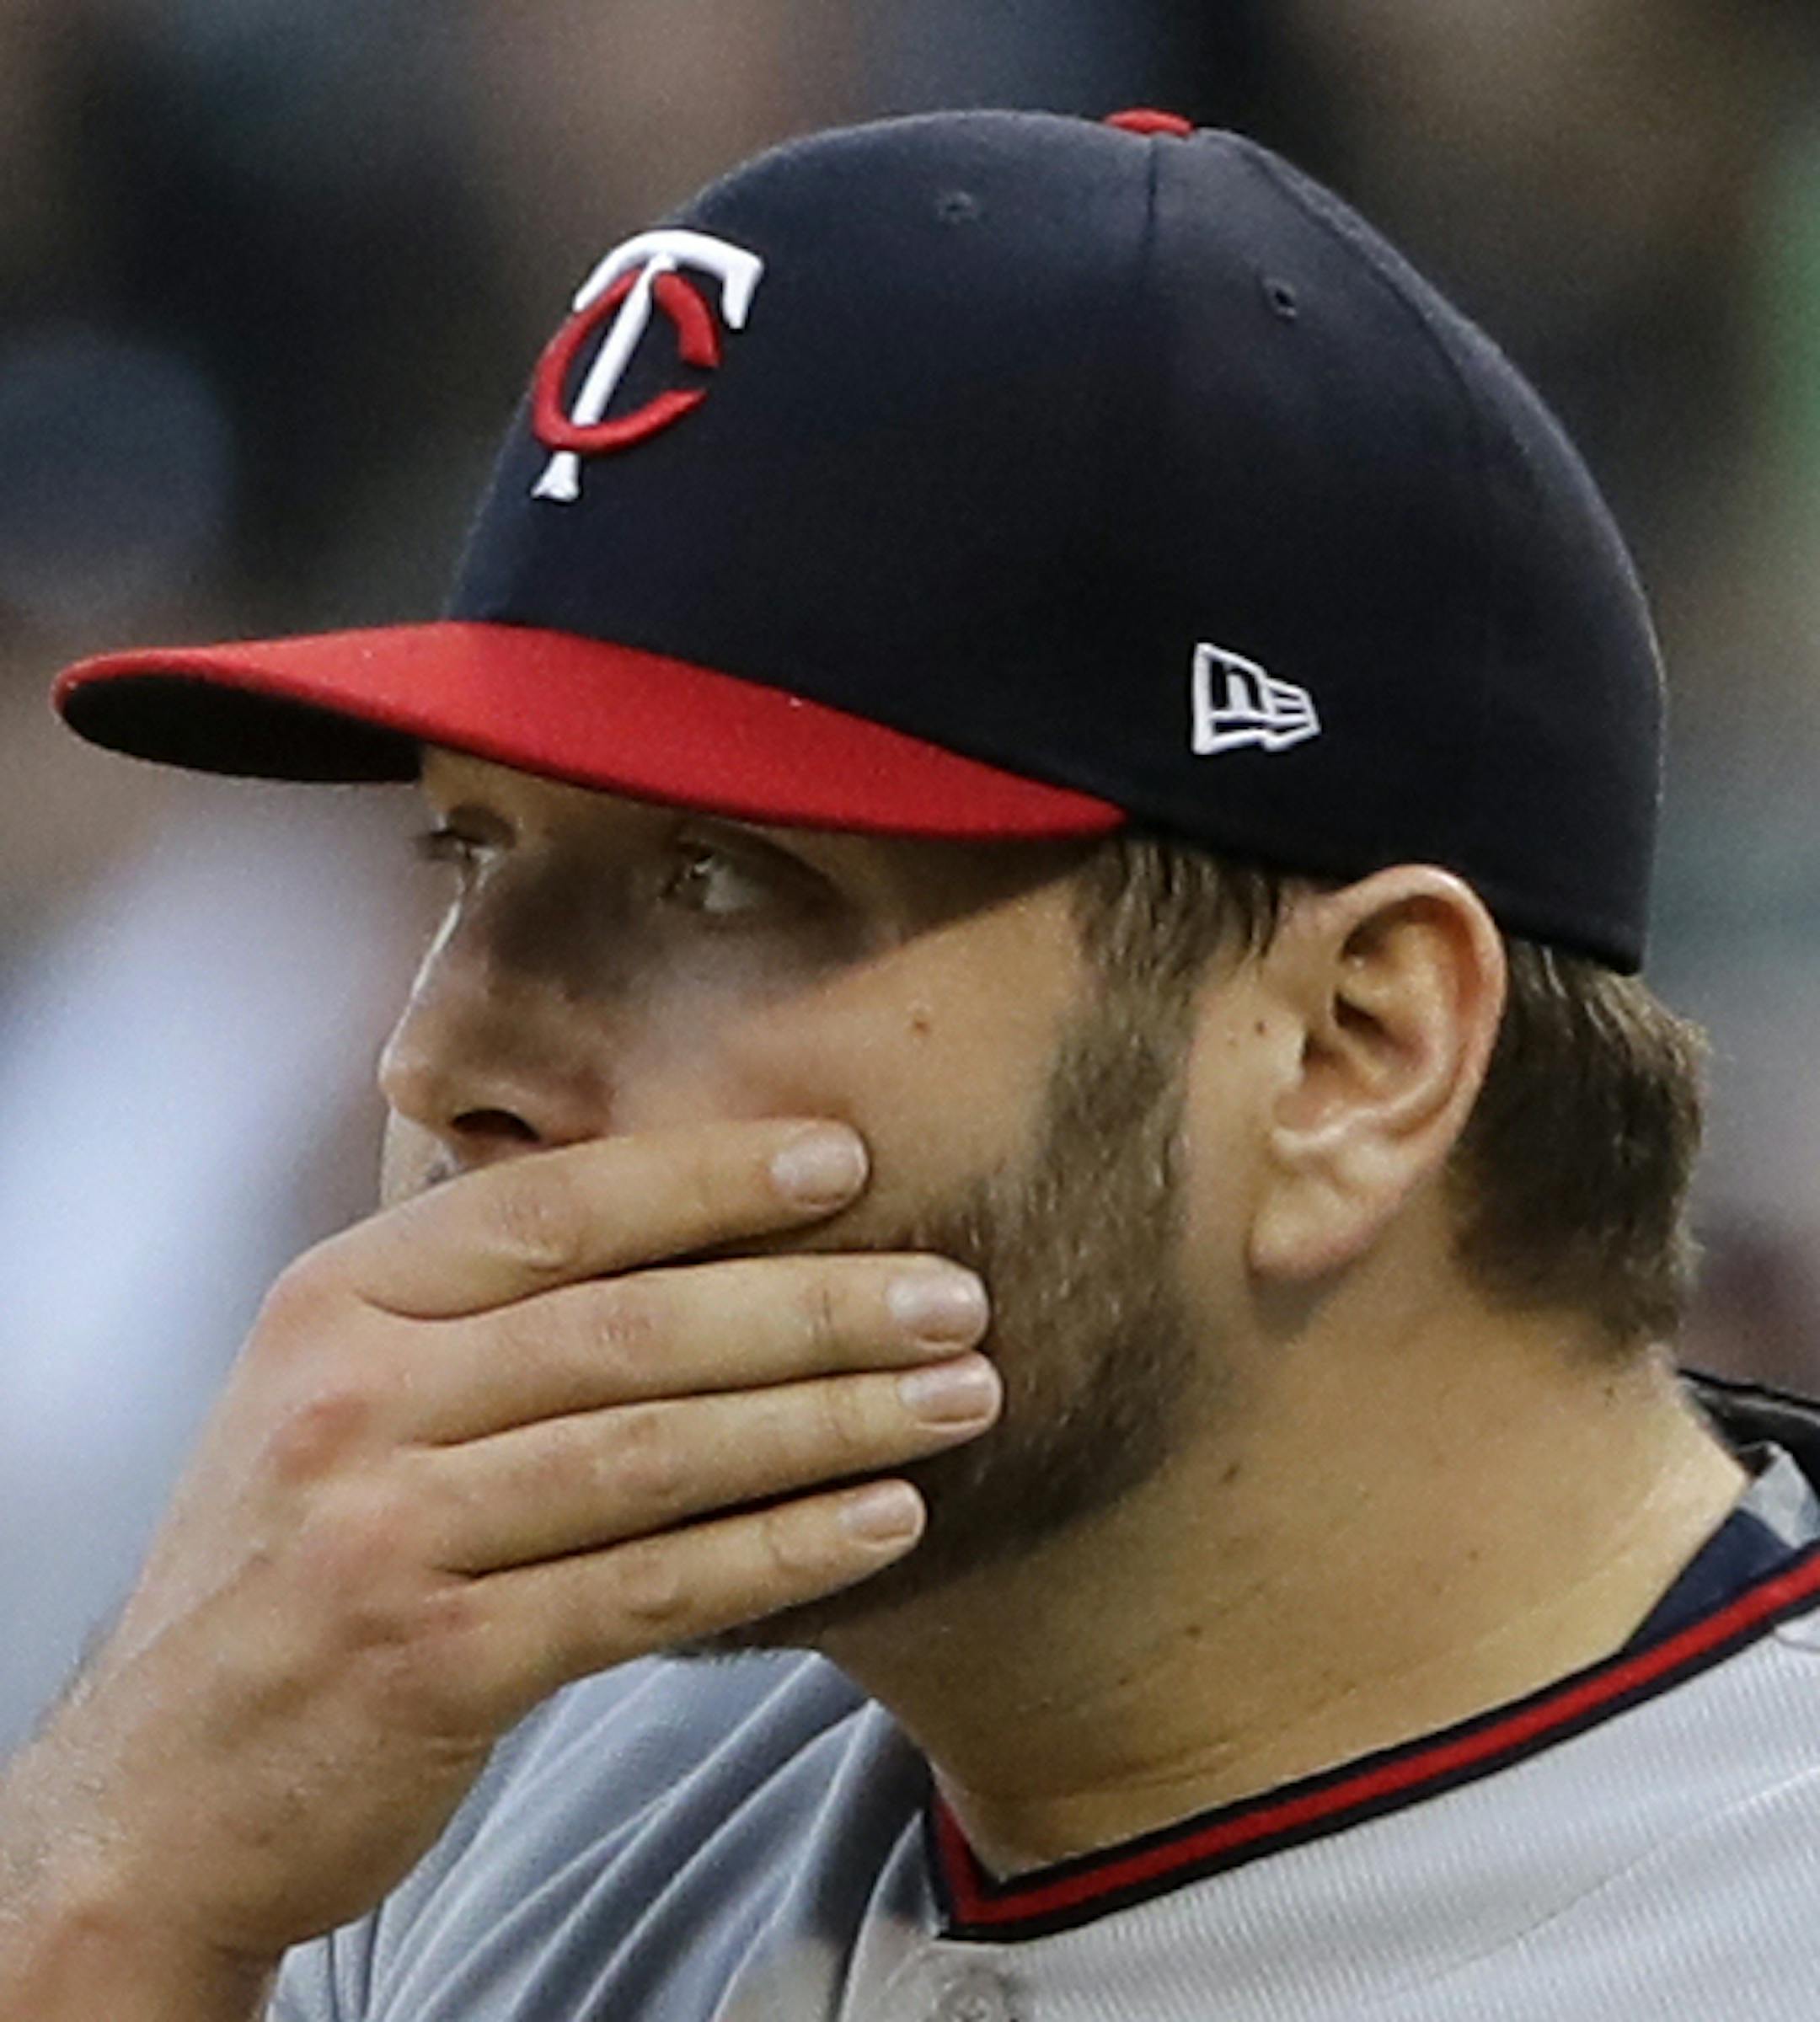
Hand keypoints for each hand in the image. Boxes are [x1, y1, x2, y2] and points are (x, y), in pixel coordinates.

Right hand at [0, 1119, 995, 1981]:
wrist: (166, 1784)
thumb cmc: (296, 1559)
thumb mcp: (341, 1394)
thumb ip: (478, 1315)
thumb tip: (700, 1232)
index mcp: (339, 1301)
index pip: (553, 1207)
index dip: (711, 1175)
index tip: (847, 1159)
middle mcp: (355, 1399)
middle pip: (630, 1328)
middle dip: (816, 1305)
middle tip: (957, 1296)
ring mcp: (387, 1532)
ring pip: (656, 1453)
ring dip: (829, 1421)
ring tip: (960, 1397)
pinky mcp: (435, 1662)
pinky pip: (646, 1588)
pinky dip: (778, 1551)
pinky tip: (883, 1522)